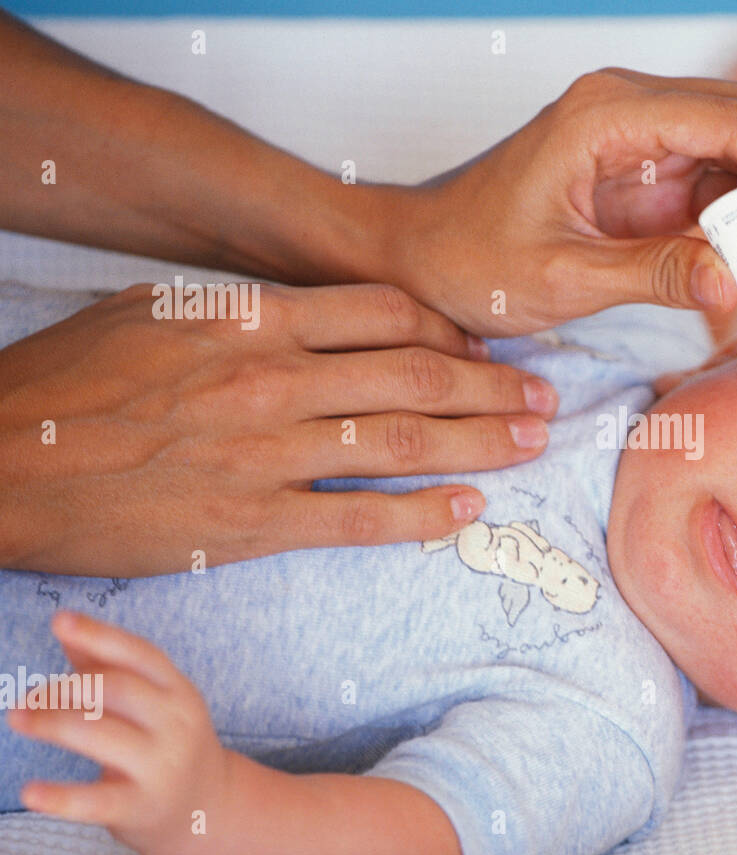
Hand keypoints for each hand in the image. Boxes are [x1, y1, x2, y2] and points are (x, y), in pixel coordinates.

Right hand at [0, 282, 558, 575]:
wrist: (1, 459)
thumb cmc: (70, 381)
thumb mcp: (159, 311)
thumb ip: (251, 311)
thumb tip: (324, 316)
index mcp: (251, 318)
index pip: (385, 314)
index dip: (449, 333)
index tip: (484, 349)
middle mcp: (271, 378)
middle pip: (415, 377)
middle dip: (492, 387)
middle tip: (544, 397)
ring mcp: (265, 452)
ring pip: (402, 444)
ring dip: (480, 443)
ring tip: (530, 443)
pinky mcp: (250, 523)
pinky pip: (359, 520)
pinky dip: (421, 515)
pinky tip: (465, 511)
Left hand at [6, 612, 229, 854]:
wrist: (207, 807)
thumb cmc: (168, 745)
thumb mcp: (154, 703)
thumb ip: (109, 667)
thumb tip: (68, 628)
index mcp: (178, 691)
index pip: (140, 654)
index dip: (100, 636)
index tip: (61, 621)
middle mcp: (175, 724)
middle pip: (118, 690)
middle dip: (66, 686)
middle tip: (28, 696)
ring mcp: (161, 765)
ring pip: (102, 735)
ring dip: (52, 723)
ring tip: (19, 718)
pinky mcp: (141, 806)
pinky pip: (96, 801)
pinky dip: (60, 797)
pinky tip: (30, 791)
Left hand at [388, 67, 736, 336]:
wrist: (422, 256)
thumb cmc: (471, 259)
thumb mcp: (564, 279)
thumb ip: (653, 276)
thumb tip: (735, 283)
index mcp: (606, 116)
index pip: (731, 120)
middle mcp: (628, 108)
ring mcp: (638, 134)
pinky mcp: (641, 167)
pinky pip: (715, 180)